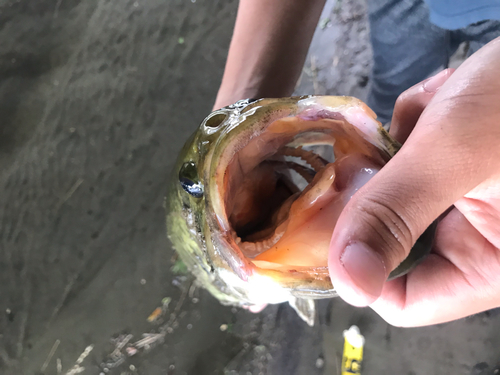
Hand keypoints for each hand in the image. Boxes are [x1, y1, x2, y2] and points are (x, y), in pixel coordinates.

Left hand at [328, 36, 499, 326]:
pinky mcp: (456, 170)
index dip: (359, 267)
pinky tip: (438, 102)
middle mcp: (476, 242)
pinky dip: (412, 129)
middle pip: (389, 242)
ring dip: (398, 151)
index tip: (330, 220)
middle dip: (377, 192)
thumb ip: (396, 213)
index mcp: (490, 264)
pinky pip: (409, 161)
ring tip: (429, 116)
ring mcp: (464, 204)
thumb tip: (348, 283)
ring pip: (393, 194)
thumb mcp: (454, 154)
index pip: (404, 302)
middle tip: (372, 156)